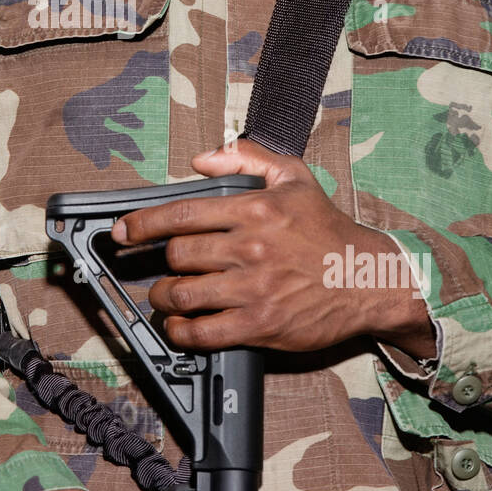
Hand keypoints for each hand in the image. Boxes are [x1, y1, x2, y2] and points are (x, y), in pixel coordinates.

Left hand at [110, 137, 435, 359]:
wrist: (368, 279)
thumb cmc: (328, 230)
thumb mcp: (294, 176)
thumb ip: (246, 158)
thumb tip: (200, 159)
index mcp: (253, 210)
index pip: (181, 214)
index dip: (142, 224)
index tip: (123, 230)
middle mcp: (249, 248)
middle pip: (176, 256)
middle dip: (160, 263)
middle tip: (160, 268)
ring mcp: (253, 289)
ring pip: (182, 294)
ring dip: (165, 298)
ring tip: (167, 297)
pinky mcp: (260, 325)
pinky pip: (203, 332)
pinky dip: (182, 332)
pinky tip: (180, 327)